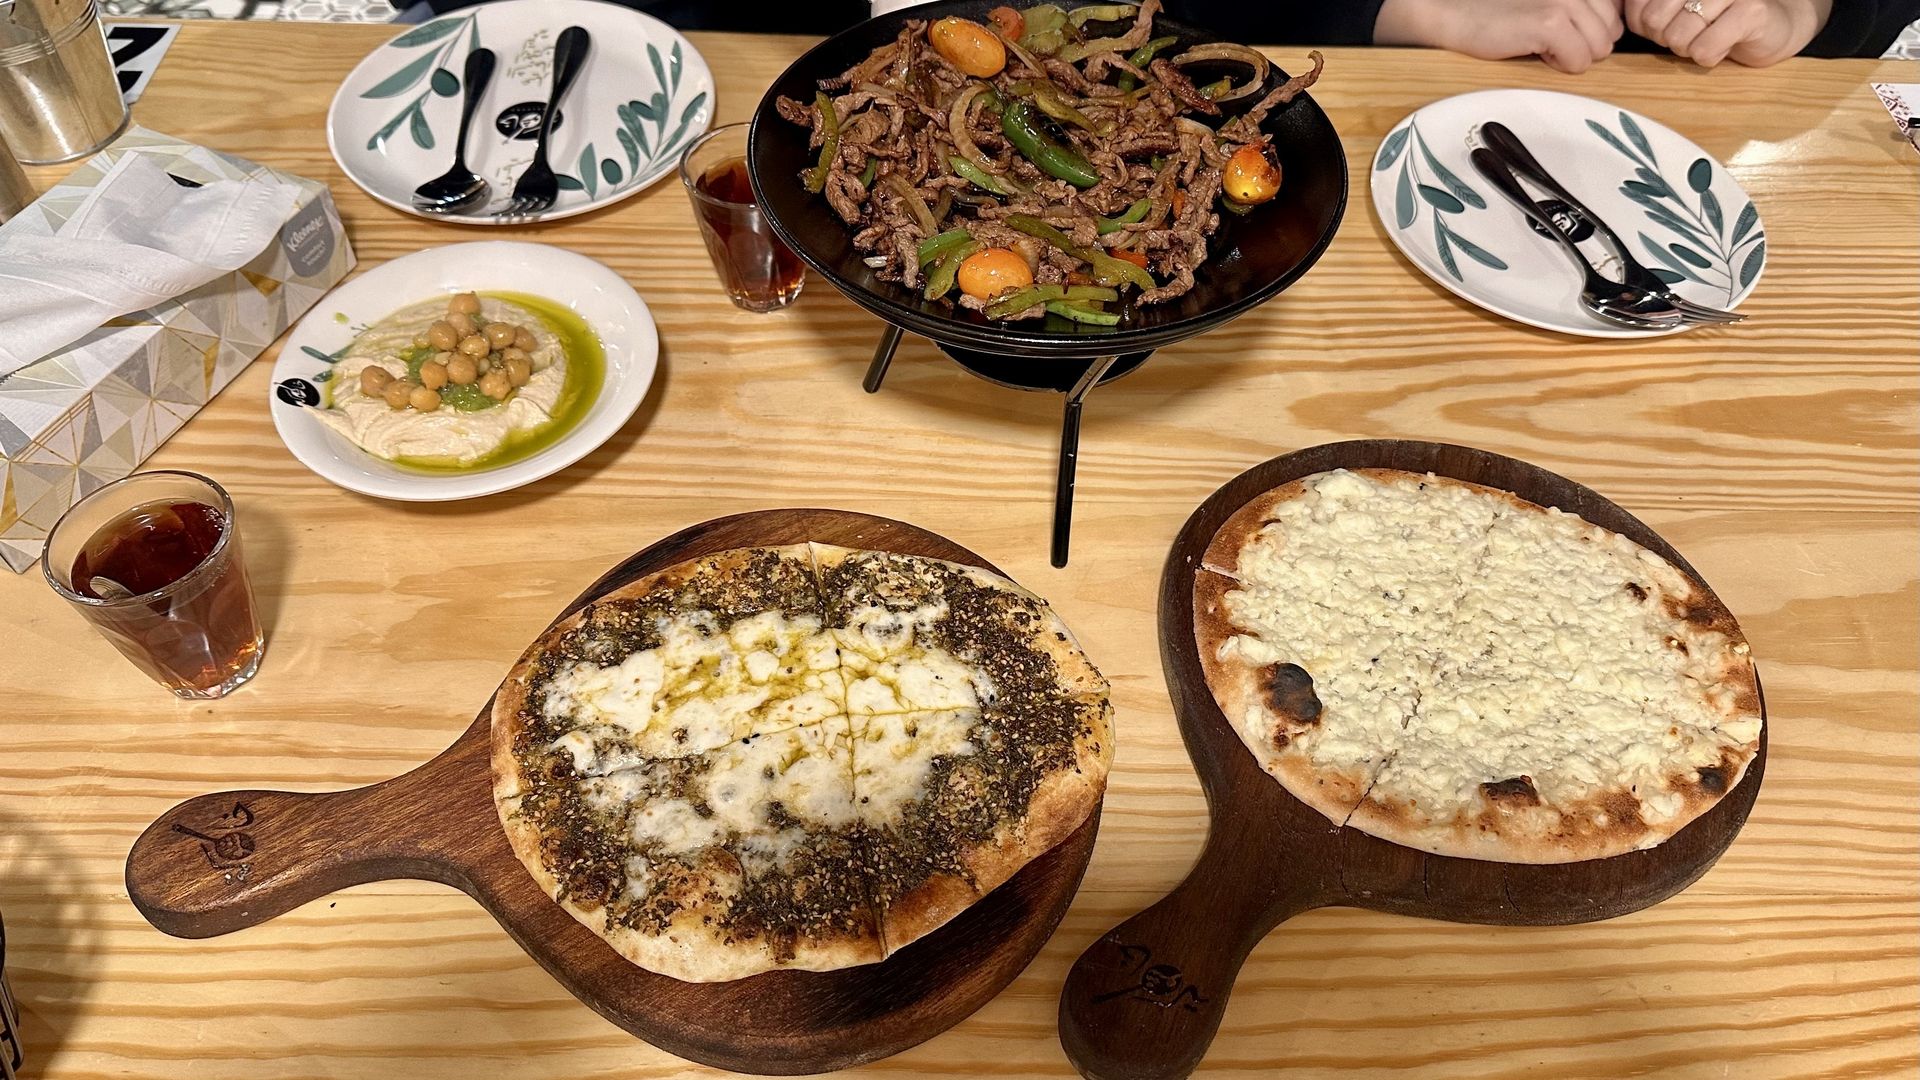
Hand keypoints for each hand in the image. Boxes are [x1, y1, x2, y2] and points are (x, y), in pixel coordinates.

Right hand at [1376, 0, 1625, 72]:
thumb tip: (1609, 35)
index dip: (1584, 35)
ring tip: (1539, 43)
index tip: (1555, 31)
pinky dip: (1558, 65)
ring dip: (1569, 56)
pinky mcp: (1551, 23)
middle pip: (1609, 38)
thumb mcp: (1549, 5)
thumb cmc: (1499, 14)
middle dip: (1581, 47)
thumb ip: (1582, 12)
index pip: (1614, 21)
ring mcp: (1567, 2)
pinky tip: (1534, 50)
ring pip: (1598, 50)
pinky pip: (1579, 61)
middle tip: (1546, 39)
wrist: (1457, 14)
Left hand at [1624, 0, 1831, 66]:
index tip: (1668, 25)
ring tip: (1709, 38)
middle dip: (1668, 39)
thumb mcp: (1675, 12)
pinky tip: (1726, 45)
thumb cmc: (1718, 19)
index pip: (1640, 5)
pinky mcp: (1752, 11)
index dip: (1646, 26)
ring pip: (1679, 36)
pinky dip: (1710, 57)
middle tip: (1691, 35)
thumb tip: (1633, 20)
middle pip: (1655, 21)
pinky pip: (1705, 50)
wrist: (1774, 25)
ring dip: (1690, 49)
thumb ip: (1648, 12)